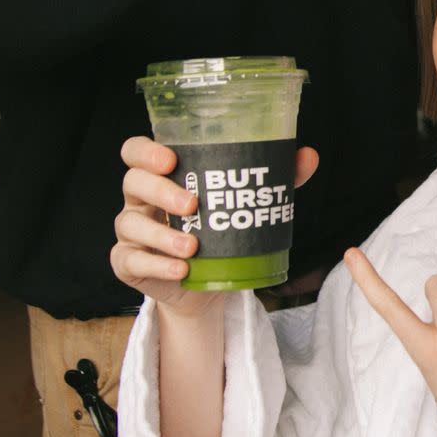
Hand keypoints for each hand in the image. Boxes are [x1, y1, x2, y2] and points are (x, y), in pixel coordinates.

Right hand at [111, 136, 318, 316]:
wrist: (208, 284)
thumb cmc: (221, 232)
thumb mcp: (247, 204)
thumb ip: (275, 178)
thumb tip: (307, 155)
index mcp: (162, 175)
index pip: (136, 151)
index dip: (146, 152)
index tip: (170, 159)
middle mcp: (140, 199)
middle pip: (133, 182)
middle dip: (160, 191)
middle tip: (192, 204)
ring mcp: (131, 231)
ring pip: (131, 224)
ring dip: (162, 235)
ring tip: (192, 246)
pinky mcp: (129, 263)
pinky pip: (132, 261)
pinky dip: (157, 265)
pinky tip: (181, 269)